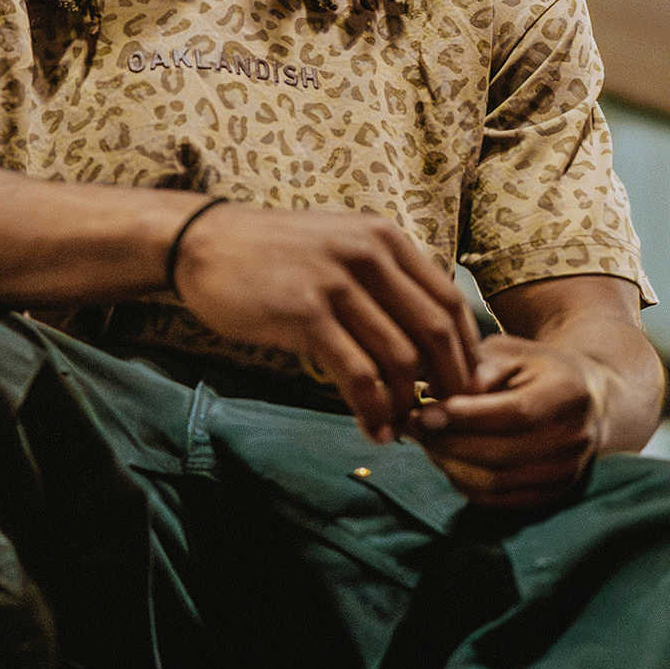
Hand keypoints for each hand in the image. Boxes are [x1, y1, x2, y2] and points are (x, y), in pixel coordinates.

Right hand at [171, 203, 478, 442]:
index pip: (449, 301)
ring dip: (404, 404)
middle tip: (444, 416)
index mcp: (385, 239)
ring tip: (399, 428)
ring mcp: (337, 283)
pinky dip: (371, 408)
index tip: (461, 386)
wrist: (204, 244)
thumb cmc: (273, 255)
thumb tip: (428, 336)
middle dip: (448, 383)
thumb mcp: (340, 247)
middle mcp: (369, 255)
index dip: (465, 350)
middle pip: (435, 332)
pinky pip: (357, 373)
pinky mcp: (306, 314)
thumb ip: (382, 279)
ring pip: (398, 358)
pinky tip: (371, 427)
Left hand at [410, 333, 609, 511]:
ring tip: (426, 442)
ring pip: (496, 482)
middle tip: (413, 427)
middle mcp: (574, 437)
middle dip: (448, 443)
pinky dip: (465, 484)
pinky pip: (499, 500)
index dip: (465, 418)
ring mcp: (567, 470)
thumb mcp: (510, 352)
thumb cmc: (535, 369)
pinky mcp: (554, 494)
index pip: (513, 414)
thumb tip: (435, 393)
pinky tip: (447, 461)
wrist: (584, 399)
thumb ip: (477, 369)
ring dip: (451, 465)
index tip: (423, 413)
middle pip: (502, 453)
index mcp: (567, 393)